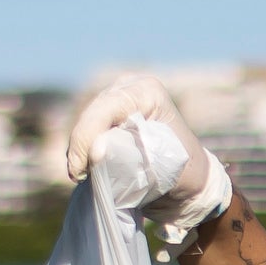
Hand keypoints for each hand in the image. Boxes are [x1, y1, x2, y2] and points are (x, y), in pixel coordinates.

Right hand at [64, 70, 187, 182]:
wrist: (189, 177)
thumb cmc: (181, 171)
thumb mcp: (157, 163)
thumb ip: (126, 156)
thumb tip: (95, 152)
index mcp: (146, 92)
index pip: (106, 109)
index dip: (87, 137)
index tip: (81, 169)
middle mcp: (128, 87)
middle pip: (90, 115)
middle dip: (80, 147)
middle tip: (76, 177)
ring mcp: (114, 97)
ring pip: (84, 124)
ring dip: (79, 151)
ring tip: (81, 176)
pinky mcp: (105, 114)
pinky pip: (85, 132)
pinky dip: (83, 152)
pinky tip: (85, 171)